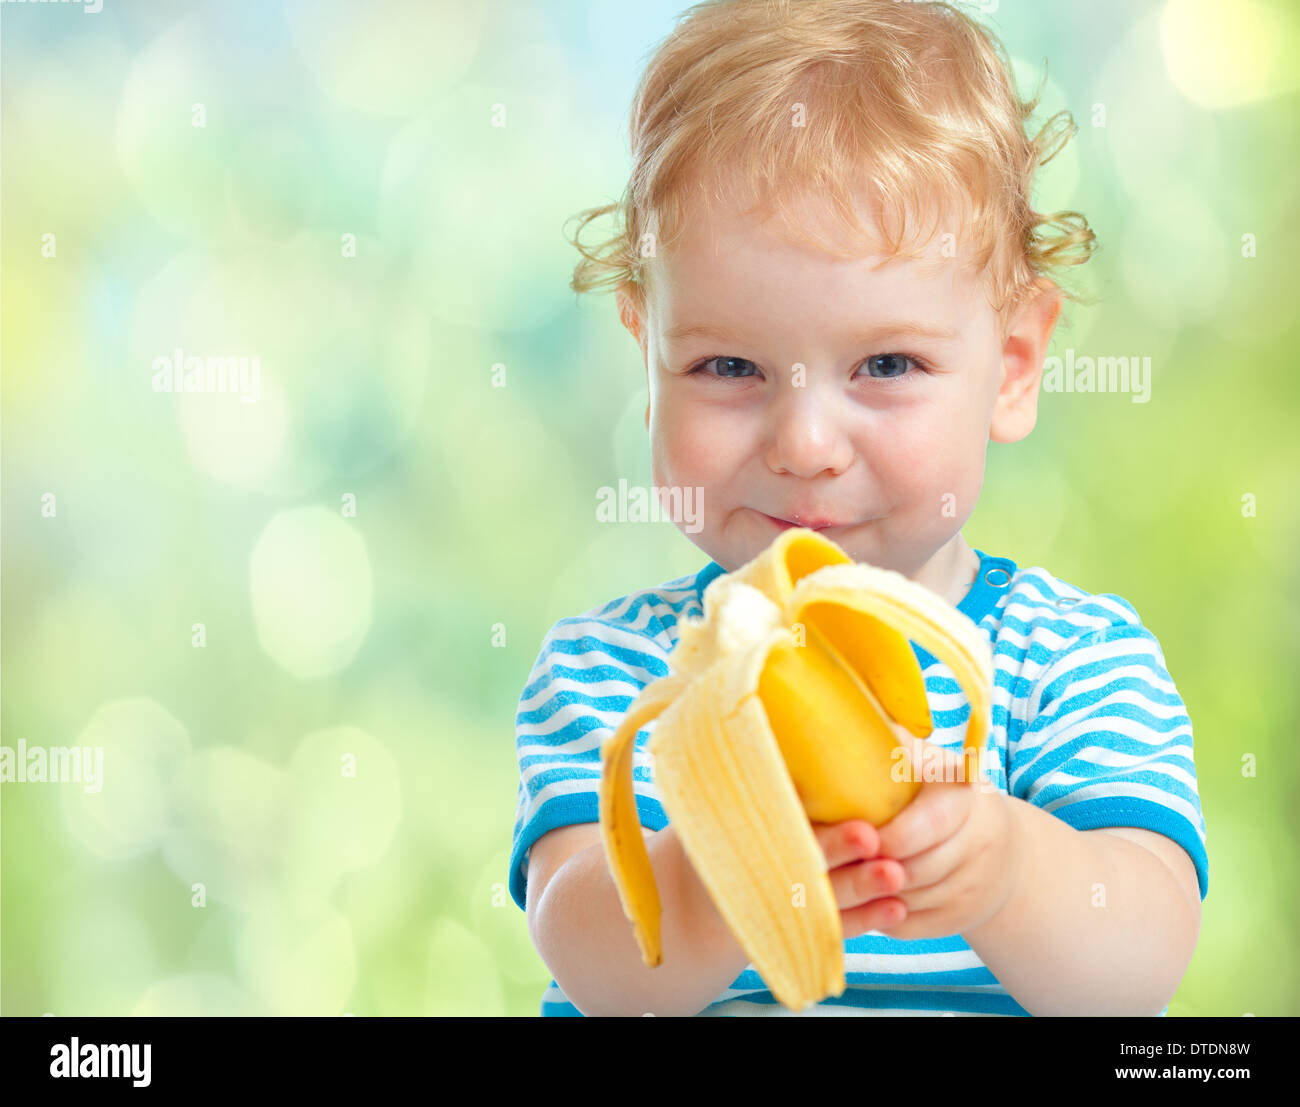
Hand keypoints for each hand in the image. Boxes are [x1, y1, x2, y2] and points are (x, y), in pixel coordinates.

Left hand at [813, 743, 1022, 941]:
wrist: (994, 846)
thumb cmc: (939, 791)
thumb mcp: (926, 759)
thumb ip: (894, 743)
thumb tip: (845, 711)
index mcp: (967, 797)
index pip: (928, 825)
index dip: (889, 836)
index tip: (859, 833)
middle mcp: (980, 845)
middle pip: (915, 870)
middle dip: (872, 867)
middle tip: (836, 859)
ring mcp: (973, 888)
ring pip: (908, 901)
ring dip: (870, 892)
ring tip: (839, 875)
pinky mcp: (958, 921)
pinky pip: (908, 926)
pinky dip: (878, 915)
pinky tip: (858, 898)